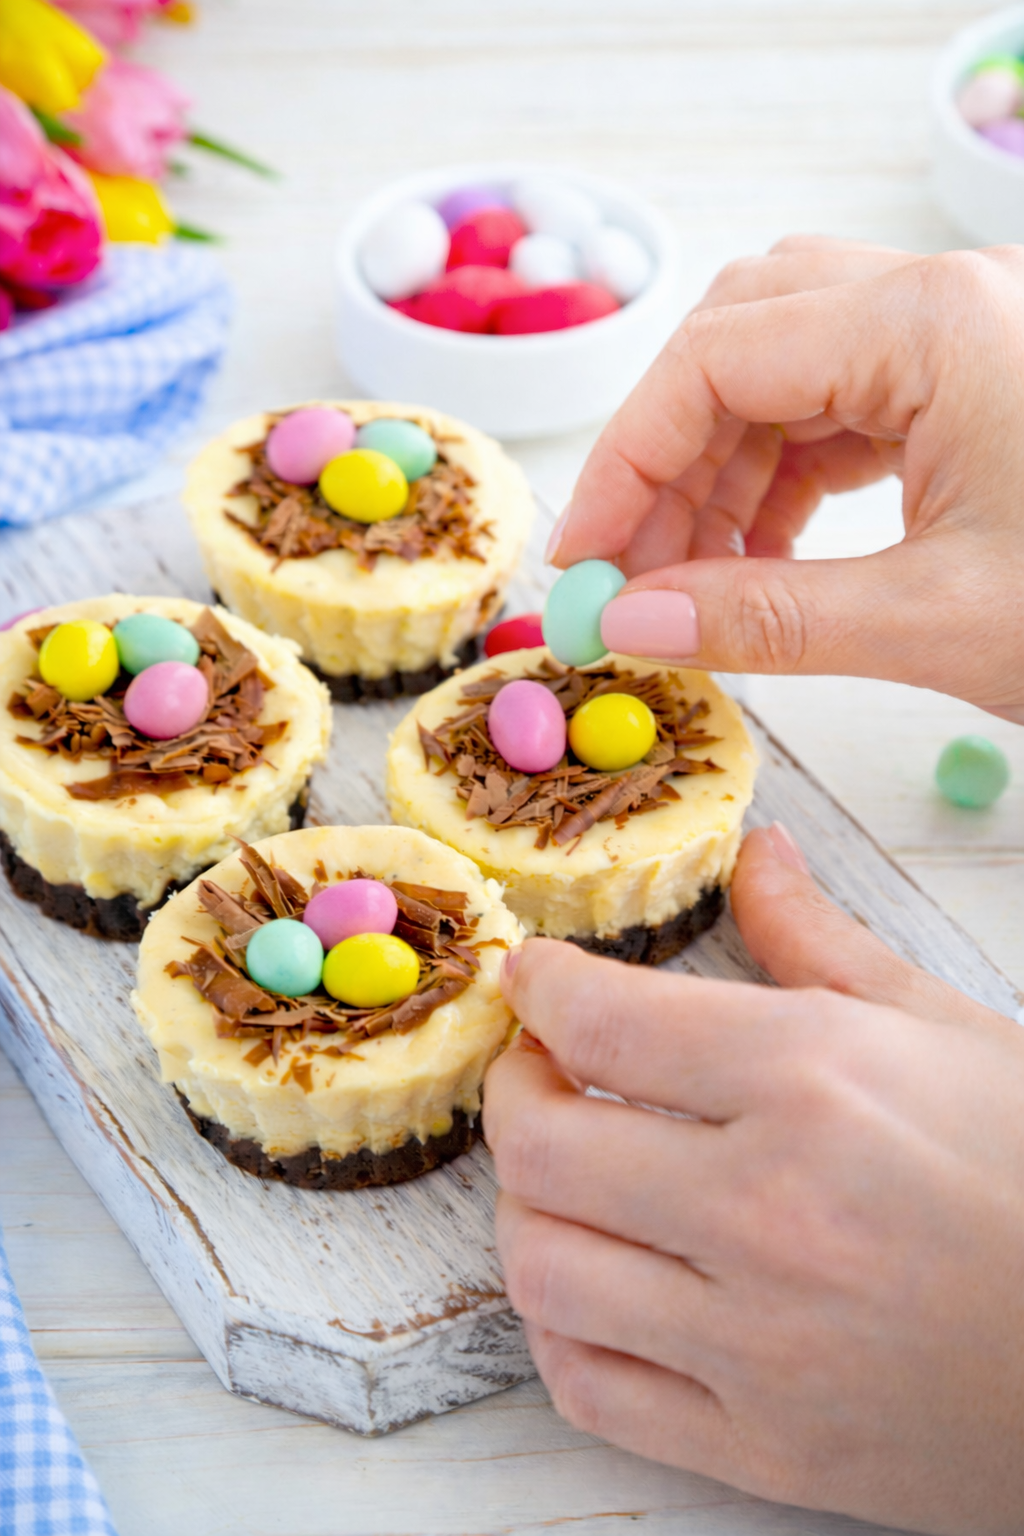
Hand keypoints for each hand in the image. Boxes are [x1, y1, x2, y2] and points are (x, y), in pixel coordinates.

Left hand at [484, 825, 1023, 1535]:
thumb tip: (756, 856)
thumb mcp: (947, 1029)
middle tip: (541, 1069)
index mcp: (815, 1082)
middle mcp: (769, 1211)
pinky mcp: (767, 1448)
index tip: (534, 981)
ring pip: (544, 1268)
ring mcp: (760, 1343)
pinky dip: (559, 1327)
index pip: (604, 1022)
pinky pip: (591, 1387)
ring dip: (527, 1205)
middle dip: (513, 1088)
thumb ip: (822, 941)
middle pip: (543, 1144)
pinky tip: (593, 1284)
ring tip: (567, 1174)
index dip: (540, 988)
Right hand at [547, 236, 1023, 721]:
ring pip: (789, 369)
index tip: (584, 563)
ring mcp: (965, 335)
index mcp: (932, 326)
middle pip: (743, 339)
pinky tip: (760, 554)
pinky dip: (784, 475)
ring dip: (721, 470)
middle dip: (668, 456)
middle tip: (630, 572)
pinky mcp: (978, 383)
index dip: (626, 462)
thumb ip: (767, 619)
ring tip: (690, 581)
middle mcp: (944, 302)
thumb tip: (636, 625)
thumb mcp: (939, 622)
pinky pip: (845, 404)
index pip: (717, 357)